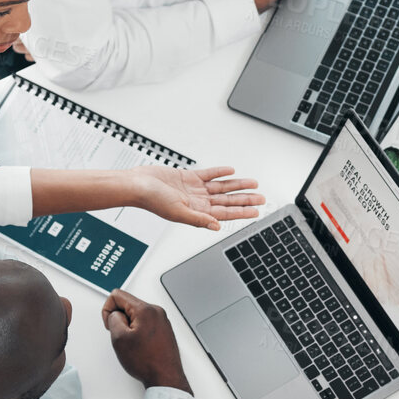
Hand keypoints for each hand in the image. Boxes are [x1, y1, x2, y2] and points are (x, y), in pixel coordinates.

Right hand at [102, 289, 189, 391]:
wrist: (165, 377)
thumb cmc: (147, 362)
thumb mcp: (119, 338)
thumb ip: (113, 318)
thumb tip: (115, 314)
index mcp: (146, 309)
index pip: (118, 295)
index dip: (108, 309)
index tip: (110, 323)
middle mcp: (156, 311)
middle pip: (128, 304)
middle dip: (120, 318)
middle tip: (121, 336)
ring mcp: (162, 320)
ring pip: (136, 315)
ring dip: (129, 327)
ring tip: (132, 343)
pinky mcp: (164, 329)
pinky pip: (145, 324)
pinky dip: (138, 332)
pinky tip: (139, 346)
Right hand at [131, 165, 263, 230]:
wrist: (138, 185)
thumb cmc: (152, 200)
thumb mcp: (178, 212)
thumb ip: (199, 219)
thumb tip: (216, 227)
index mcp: (197, 211)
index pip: (225, 213)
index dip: (242, 212)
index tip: (256, 211)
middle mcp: (198, 201)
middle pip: (227, 200)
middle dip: (245, 199)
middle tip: (261, 197)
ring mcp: (194, 189)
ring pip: (221, 187)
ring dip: (237, 185)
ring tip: (252, 184)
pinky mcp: (188, 177)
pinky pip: (208, 174)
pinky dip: (220, 172)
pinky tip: (231, 171)